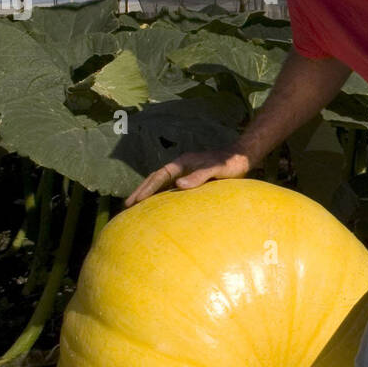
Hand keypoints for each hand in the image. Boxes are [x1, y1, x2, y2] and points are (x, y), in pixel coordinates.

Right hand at [122, 149, 251, 207]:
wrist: (241, 158)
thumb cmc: (230, 163)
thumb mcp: (217, 169)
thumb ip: (200, 176)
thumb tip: (178, 185)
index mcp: (182, 163)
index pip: (158, 176)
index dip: (146, 188)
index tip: (134, 201)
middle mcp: (181, 167)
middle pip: (155, 179)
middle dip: (140, 192)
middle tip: (126, 206)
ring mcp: (185, 174)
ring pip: (161, 185)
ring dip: (148, 195)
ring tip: (135, 208)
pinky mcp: (191, 180)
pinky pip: (171, 190)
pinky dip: (161, 197)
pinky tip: (157, 209)